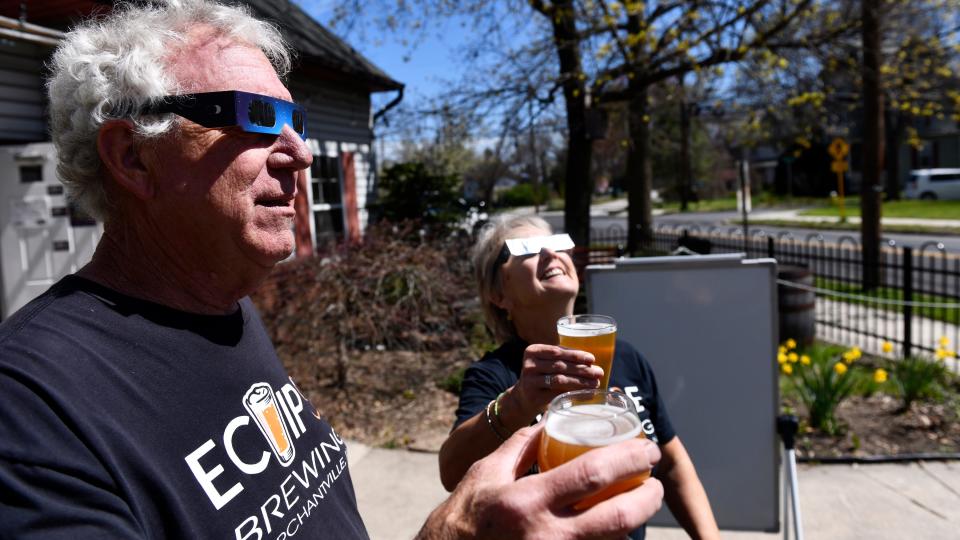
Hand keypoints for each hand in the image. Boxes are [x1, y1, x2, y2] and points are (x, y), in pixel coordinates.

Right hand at [418, 424, 663, 539]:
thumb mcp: (485, 474)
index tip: (646, 449)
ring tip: (641, 501)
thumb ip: (519, 447)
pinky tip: (616, 526)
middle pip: (618, 518)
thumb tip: (546, 423)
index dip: (629, 459)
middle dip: (647, 498)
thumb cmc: (464, 517)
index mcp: (528, 501)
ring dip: (634, 521)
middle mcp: (546, 535)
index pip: (592, 475)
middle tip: (655, 481)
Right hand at [510, 344, 602, 420]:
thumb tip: (592, 362)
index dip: (575, 355)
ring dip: (580, 381)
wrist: (524, 396)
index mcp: (533, 351)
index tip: (592, 359)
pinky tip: (587, 394)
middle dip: (582, 369)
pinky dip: (574, 393)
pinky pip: (557, 394)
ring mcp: (530, 381)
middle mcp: (529, 365)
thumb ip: (564, 358)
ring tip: (595, 383)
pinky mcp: (534, 396)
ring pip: (559, 379)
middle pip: (560, 365)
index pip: (557, 351)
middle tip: (599, 372)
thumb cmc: (543, 375)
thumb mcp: (547, 362)